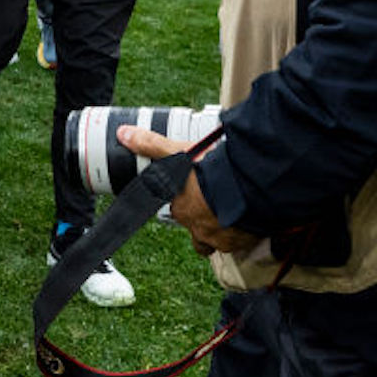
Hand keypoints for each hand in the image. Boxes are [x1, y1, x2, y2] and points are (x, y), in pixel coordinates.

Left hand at [116, 125, 259, 256]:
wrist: (249, 184)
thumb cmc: (212, 170)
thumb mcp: (178, 152)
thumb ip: (152, 144)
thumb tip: (124, 135)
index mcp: (183, 209)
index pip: (179, 212)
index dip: (187, 203)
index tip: (195, 194)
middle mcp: (200, 229)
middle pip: (198, 230)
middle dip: (204, 217)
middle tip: (215, 199)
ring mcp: (223, 238)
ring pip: (219, 240)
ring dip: (223, 229)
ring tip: (234, 211)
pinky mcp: (245, 241)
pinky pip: (243, 241)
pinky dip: (246, 232)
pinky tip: (252, 216)